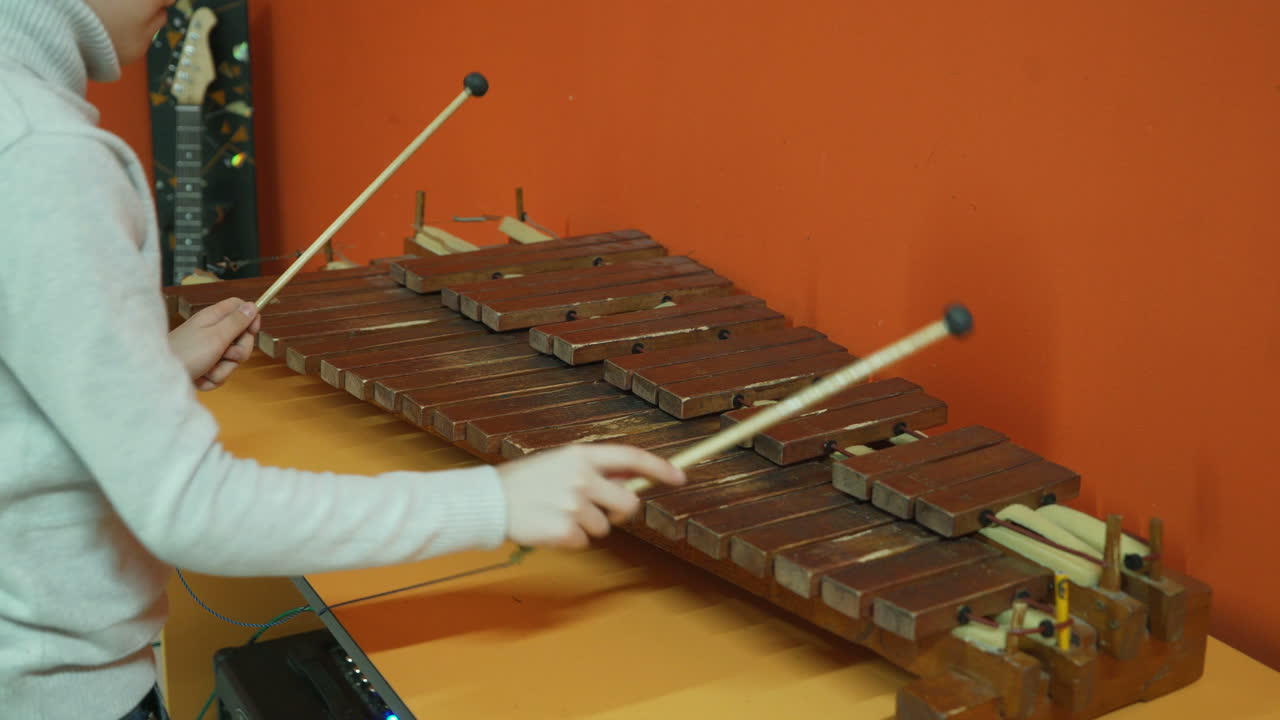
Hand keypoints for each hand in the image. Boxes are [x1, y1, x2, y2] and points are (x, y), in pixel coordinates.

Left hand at [168, 297, 260, 390]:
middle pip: (241, 337)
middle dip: (239, 351)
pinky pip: (221, 372)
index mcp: (214, 318)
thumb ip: (237, 321)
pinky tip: (201, 377)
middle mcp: (212, 332)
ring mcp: (209, 350)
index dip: (250, 317)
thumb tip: (252, 305)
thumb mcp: (216, 336)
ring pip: (232, 359)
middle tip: (225, 354)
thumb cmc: (188, 353)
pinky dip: (213, 378)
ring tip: (207, 369)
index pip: (239, 308)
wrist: (160, 378)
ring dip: (224, 368)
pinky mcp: (205, 367)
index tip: (252, 331)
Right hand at [496, 444, 685, 548]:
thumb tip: (636, 476)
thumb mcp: (562, 463)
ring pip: (604, 527)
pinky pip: (584, 542)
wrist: (490, 501)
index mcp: (580, 455)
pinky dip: (570, 539)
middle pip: (628, 504)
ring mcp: (573, 506)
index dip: (660, 468)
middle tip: (597, 509)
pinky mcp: (564, 531)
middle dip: (620, 512)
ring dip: (586, 526)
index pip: (631, 457)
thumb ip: (597, 468)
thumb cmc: (528, 481)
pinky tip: (549, 526)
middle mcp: (580, 478)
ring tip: (557, 513)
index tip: (680, 477)